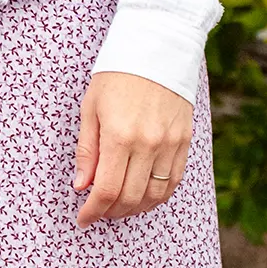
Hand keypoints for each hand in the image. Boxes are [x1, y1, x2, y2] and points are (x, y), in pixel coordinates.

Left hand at [73, 71, 191, 225]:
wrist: (157, 48)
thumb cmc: (116, 75)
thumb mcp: (91, 107)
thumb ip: (87, 150)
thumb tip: (81, 186)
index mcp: (119, 135)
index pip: (106, 189)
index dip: (93, 210)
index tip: (83, 218)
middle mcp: (148, 144)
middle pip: (130, 198)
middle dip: (111, 212)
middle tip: (98, 212)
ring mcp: (170, 145)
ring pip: (154, 196)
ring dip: (134, 209)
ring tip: (118, 207)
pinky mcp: (185, 142)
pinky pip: (173, 183)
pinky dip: (157, 197)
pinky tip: (143, 196)